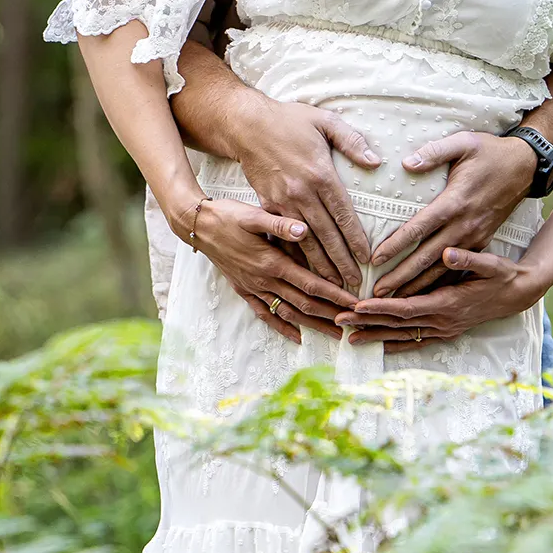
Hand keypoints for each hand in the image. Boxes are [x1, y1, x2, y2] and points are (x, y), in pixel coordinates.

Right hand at [190, 199, 356, 344]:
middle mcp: (264, 280)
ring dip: (313, 325)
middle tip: (355, 324)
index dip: (335, 296)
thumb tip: (304, 229)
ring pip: (288, 313)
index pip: (311, 284)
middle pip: (304, 304)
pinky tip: (297, 336)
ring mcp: (253, 288)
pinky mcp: (244, 290)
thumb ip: (279, 225)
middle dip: (332, 316)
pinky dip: (282, 327)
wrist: (197, 226)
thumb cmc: (226, 216)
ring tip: (335, 335)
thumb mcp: (253, 215)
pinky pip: (265, 314)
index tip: (355, 305)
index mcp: (272, 262)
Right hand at [233, 96, 381, 292]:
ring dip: (320, 265)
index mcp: (320, 175)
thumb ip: (352, 140)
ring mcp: (282, 202)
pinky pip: (283, 236)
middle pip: (327, 235)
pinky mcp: (267, 205)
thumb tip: (375, 161)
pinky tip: (302, 270)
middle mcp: (302, 193)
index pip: (344, 214)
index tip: (367, 258)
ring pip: (305, 241)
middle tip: (354, 283)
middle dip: (341, 261)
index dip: (356, 239)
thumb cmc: (288, 120)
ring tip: (332, 285)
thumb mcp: (325, 120)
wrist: (246, 125)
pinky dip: (294, 255)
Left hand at [339, 246, 540, 351]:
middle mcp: (443, 321)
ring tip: (347, 338)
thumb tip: (448, 252)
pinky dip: (395, 345)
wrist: (518, 294)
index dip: (381, 308)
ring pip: (403, 336)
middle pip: (397, 325)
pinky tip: (377, 346)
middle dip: (367, 324)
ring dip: (375, 337)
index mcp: (448, 304)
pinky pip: (415, 341)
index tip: (357, 306)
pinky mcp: (445, 331)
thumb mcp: (491, 263)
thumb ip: (469, 259)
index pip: (407, 307)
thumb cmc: (503, 275)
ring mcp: (443, 329)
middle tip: (338, 322)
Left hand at [369, 132, 535, 294]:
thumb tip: (407, 162)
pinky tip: (423, 294)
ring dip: (417, 286)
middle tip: (376, 294)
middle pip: (426, 257)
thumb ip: (434, 152)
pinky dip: (438, 282)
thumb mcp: (464, 143)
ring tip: (394, 302)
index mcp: (454, 202)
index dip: (395, 245)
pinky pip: (456, 267)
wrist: (526, 167)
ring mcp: (474, 237)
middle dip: (401, 277)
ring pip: (441, 268)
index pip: (418, 228)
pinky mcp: (481, 241)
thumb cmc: (491, 152)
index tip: (375, 260)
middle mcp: (463, 225)